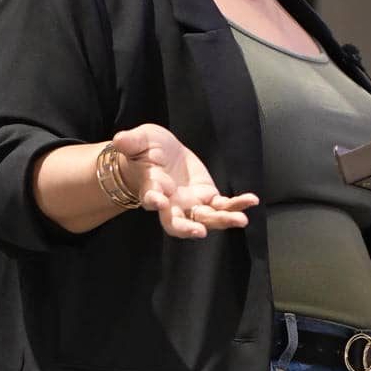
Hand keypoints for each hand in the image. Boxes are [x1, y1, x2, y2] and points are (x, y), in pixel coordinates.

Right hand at [112, 124, 257, 238]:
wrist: (158, 157)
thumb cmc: (144, 151)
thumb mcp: (138, 140)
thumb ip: (131, 141)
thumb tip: (119, 139)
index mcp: (151, 189)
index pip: (151, 198)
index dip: (154, 200)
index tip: (158, 201)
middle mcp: (171, 204)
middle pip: (177, 223)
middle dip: (188, 229)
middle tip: (200, 232)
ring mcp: (191, 204)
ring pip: (205, 218)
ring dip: (222, 220)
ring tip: (240, 220)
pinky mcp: (207, 198)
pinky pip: (222, 206)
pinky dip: (237, 205)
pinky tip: (251, 201)